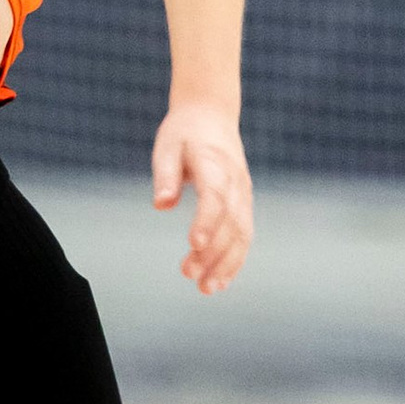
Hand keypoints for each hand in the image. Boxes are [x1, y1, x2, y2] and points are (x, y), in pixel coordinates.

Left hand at [152, 102, 252, 295]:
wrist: (212, 115)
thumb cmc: (184, 132)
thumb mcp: (167, 146)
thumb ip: (165, 175)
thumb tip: (160, 205)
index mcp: (215, 165)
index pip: (215, 198)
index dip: (206, 222)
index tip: (193, 245)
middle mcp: (236, 183)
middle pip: (229, 223)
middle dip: (213, 252)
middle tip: (189, 274)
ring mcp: (244, 195)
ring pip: (241, 235)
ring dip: (227, 263)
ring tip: (206, 288)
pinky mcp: (244, 204)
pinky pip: (244, 236)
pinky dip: (235, 260)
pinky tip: (219, 280)